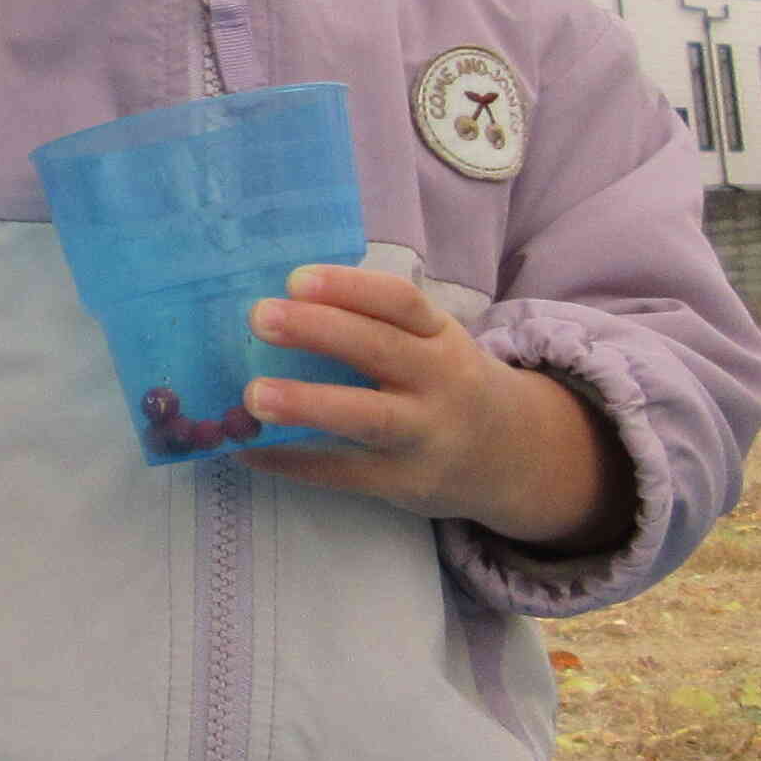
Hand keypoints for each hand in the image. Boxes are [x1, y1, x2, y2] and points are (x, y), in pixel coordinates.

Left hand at [236, 265, 633, 551]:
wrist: (514, 455)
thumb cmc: (445, 383)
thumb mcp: (431, 344)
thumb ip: (375, 326)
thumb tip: (275, 307)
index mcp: (439, 335)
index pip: (399, 302)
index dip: (349, 286)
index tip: (294, 278)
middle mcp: (439, 380)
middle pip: (381, 350)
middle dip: (319, 331)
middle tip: (260, 317)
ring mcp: (425, 435)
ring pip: (368, 417)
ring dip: (307, 404)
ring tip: (252, 395)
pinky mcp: (405, 482)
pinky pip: (343, 472)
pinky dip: (292, 461)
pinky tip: (247, 448)